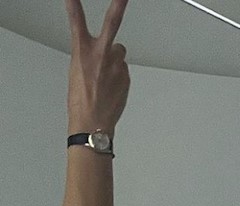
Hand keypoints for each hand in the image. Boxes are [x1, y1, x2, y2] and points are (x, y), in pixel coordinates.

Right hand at [65, 0, 129, 135]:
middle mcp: (102, 54)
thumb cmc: (81, 100)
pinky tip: (110, 86)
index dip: (74, 4)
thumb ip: (90, 56)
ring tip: (105, 76)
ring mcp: (117, 65)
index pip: (77, 20)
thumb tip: (102, 54)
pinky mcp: (126, 76)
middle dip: (118, 6)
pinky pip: (122, 69)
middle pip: (112, 23)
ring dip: (114, 59)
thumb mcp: (76, 70)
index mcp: (83, 50)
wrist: (93, 121)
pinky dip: (118, 74)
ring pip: (119, 52)